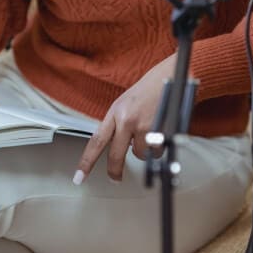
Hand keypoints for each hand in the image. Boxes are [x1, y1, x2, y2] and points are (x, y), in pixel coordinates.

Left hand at [74, 54, 176, 182]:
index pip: (96, 141)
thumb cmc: (152, 86)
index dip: (86, 162)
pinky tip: (161, 132)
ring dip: (146, 150)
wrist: (173, 75)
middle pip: (115, 155)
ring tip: (151, 133)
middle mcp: (127, 119)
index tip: (78, 177)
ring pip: (140, 154)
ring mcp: (144, 126)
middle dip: (115, 171)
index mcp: (116, 111)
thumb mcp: (128, 102)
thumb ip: (119, 122)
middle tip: (115, 178)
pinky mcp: (160, 132)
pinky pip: (157, 151)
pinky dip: (159, 147)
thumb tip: (117, 144)